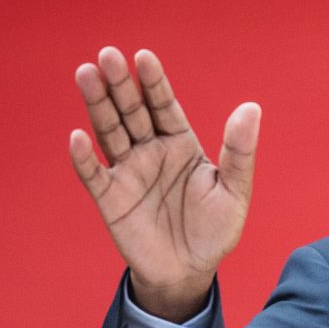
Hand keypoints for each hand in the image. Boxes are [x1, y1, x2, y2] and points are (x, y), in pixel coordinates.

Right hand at [68, 47, 260, 321]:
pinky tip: (77, 137)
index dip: (154, 82)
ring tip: (85, 74)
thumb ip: (239, 152)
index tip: (144, 57)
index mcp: (181, 143)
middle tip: (107, 55)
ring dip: (97, 106)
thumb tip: (251, 108)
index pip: (164, 105)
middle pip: (132, 111)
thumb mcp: (235, 191)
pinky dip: (84, 158)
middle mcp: (150, 151)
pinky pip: (94, 174)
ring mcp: (128, 172)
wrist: (190, 272)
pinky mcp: (110, 198)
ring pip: (109, 132)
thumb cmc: (214, 230)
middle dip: (120, 84)